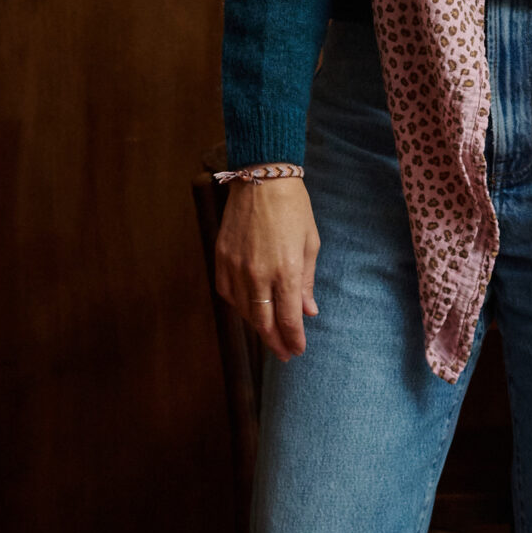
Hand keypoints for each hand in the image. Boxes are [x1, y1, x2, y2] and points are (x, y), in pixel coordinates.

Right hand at [215, 176, 320, 361]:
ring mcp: (236, 267)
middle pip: (264, 323)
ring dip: (257, 327)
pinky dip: (238, 306)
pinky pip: (227, 293)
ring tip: (269, 334)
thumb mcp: (310, 243)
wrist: (262, 178)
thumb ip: (307, 282)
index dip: (293, 339)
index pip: (289, 319)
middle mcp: (258, 274)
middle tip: (284, 354)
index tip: (298, 350)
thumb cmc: (293, 208)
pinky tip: (248, 309)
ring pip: (244, 311)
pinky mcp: (221, 257)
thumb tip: (309, 311)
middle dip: (276, 343)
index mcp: (286, 271)